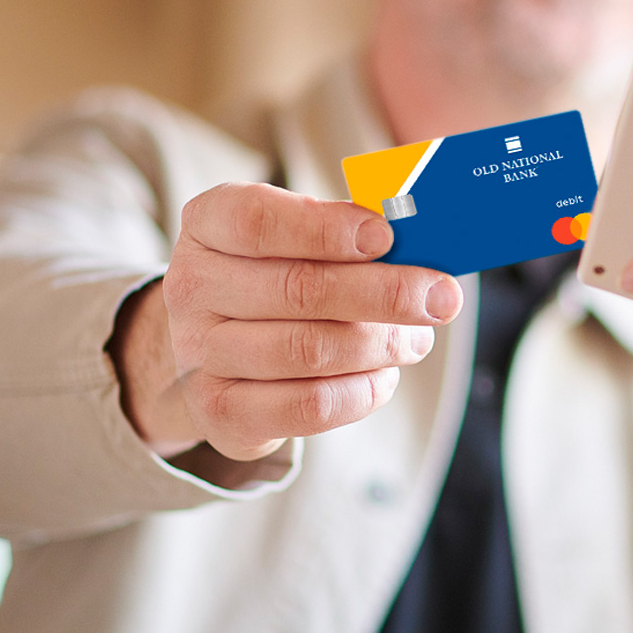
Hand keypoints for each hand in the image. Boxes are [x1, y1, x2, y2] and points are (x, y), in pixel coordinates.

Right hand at [110, 182, 461, 461]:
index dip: (325, 228)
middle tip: (441, 296)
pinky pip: (306, 407)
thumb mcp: (296, 236)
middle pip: (297, 289)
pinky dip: (361, 392)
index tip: (386, 236)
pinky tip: (385, 375)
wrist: (216, 347)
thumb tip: (422, 241)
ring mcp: (199, 353)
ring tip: (417, 338)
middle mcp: (191, 286)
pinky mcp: (220, 412)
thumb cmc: (275, 276)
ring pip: (307, 350)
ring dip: (380, 345)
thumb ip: (349, 231)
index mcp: (207, 224)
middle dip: (383, 293)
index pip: (257, 221)